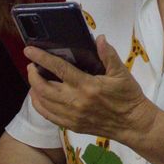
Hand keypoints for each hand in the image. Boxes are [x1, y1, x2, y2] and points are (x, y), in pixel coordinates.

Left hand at [23, 37, 155, 141]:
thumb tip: (100, 38)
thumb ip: (109, 54)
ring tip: (34, 79)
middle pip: (44, 87)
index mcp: (87, 85)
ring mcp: (72, 116)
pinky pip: (49, 116)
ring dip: (34, 89)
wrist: (133, 124)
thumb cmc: (128, 97)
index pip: (59, 69)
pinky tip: (38, 97)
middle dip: (33, 74)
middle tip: (31, 65)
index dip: (41, 58)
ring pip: (43, 103)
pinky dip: (39, 105)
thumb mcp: (121, 73)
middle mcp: (76, 101)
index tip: (29, 50)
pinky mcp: (72, 125)